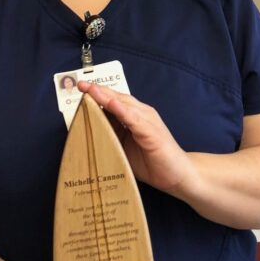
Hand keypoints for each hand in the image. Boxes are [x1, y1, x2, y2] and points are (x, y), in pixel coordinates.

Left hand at [77, 83, 195, 197]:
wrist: (178, 175)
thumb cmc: (152, 162)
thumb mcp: (125, 148)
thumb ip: (110, 137)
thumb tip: (87, 133)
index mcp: (134, 117)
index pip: (114, 102)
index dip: (97, 94)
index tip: (81, 88)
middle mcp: (142, 115)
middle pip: (117, 99)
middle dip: (98, 91)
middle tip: (81, 85)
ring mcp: (148, 122)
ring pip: (125, 105)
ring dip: (107, 98)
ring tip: (92, 90)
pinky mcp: (152, 133)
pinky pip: (136, 120)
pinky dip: (124, 112)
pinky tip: (113, 105)